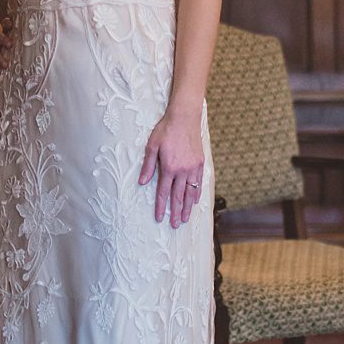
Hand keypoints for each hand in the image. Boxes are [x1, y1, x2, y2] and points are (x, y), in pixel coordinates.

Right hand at [0, 14, 13, 81]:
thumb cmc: (3, 36)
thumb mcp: (9, 31)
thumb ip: (13, 29)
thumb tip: (21, 23)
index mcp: (3, 31)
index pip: (5, 25)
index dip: (7, 23)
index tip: (10, 23)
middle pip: (0, 39)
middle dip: (4, 41)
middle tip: (10, 44)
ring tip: (5, 65)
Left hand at [138, 108, 204, 227]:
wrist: (184, 117)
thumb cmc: (166, 130)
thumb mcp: (152, 146)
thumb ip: (148, 166)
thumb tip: (143, 182)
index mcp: (169, 167)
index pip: (164, 192)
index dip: (161, 206)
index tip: (160, 218)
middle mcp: (183, 170)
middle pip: (178, 196)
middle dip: (176, 212)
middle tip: (175, 225)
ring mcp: (193, 168)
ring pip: (190, 192)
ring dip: (187, 207)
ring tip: (185, 219)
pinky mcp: (200, 163)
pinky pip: (199, 183)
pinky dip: (196, 194)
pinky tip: (194, 202)